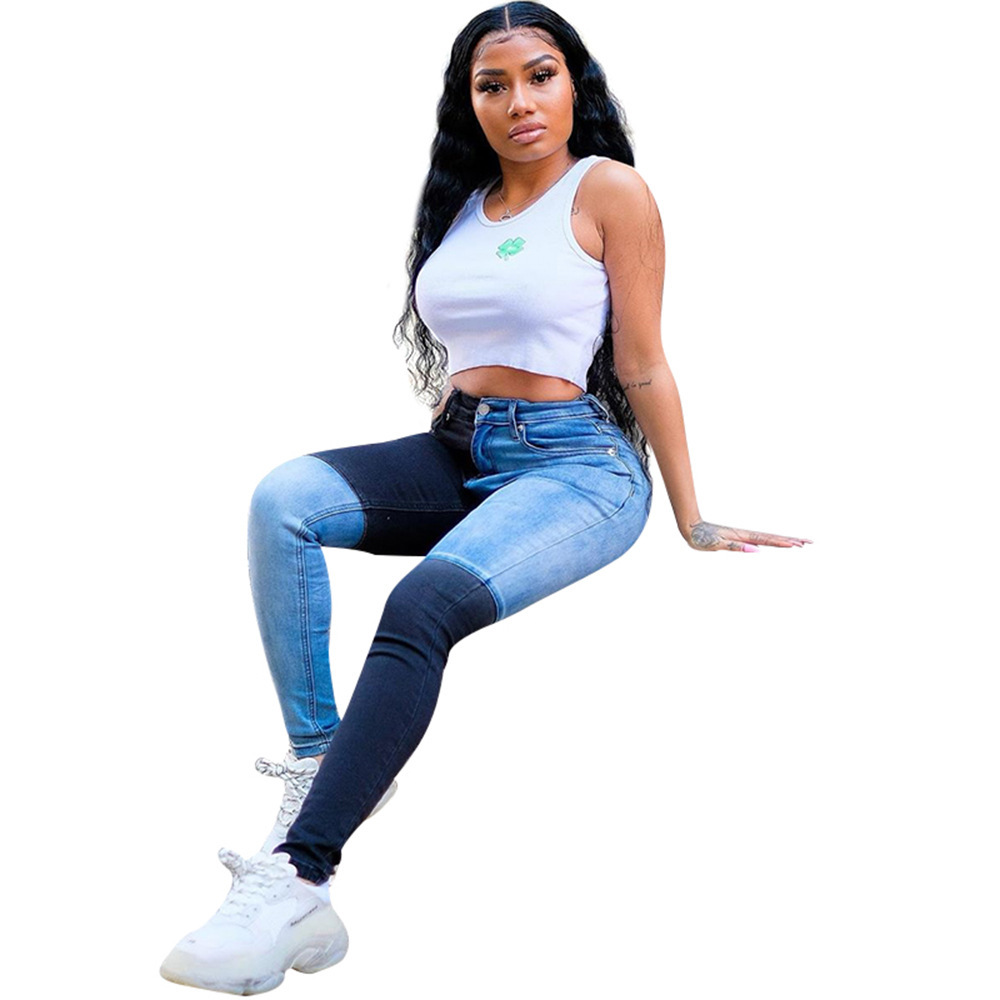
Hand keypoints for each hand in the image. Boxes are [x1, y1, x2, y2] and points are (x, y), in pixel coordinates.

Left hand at [682, 519, 812, 552]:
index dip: (782, 543)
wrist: (691, 528)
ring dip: (784, 540)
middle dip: (791, 540)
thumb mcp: (716, 544)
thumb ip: (735, 547)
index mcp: (743, 537)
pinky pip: (760, 540)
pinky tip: (778, 543)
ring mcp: (744, 536)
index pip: (767, 540)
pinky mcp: (740, 538)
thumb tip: (755, 550)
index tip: (797, 544)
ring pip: (768, 538)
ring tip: (800, 542)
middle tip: (809, 542)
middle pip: (772, 538)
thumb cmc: (701, 537)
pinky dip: (772, 541)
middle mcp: (746, 535)